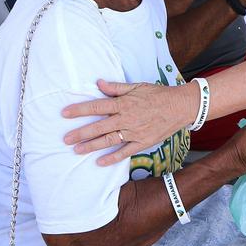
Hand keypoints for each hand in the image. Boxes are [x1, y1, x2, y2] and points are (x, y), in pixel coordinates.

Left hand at [62, 79, 198, 163]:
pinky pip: (125, 152)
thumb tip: (99, 83)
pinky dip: (112, 158)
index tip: (65, 114)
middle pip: (99, 126)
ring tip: (76, 150)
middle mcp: (126, 118)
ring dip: (91, 146)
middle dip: (80, 132)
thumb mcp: (137, 86)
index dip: (80, 110)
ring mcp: (134, 132)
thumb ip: (116, 87)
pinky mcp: (142, 142)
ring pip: (109, 140)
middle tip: (65, 138)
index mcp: (123, 103)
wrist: (180, 106)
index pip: (97, 106)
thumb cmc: (158, 94)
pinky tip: (99, 162)